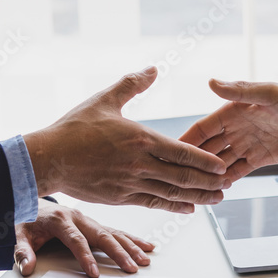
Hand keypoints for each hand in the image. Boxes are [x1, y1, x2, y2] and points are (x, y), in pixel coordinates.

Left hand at [15, 201, 153, 277]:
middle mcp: (78, 218)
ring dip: (131, 247)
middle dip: (118, 253)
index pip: (76, 240)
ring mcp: (89, 220)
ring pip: (114, 233)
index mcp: (60, 220)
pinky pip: (117, 231)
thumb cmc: (28, 219)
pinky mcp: (95, 224)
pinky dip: (132, 239)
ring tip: (144, 260)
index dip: (85, 256)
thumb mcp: (19, 234)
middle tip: (131, 268)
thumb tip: (26, 268)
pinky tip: (147, 246)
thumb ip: (22, 252)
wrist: (31, 200)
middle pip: (102, 236)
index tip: (93, 273)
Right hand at [24, 67, 227, 213]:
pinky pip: (154, 203)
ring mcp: (130, 183)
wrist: (49, 159)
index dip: (205, 161)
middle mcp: (139, 164)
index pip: (181, 152)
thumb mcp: (104, 100)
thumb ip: (132, 84)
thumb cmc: (73, 128)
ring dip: (196, 197)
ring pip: (171, 193)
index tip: (223, 166)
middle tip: (228, 186)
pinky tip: (188, 208)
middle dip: (208, 183)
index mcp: (140, 139)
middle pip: (182, 177)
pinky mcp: (121, 197)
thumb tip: (153, 68)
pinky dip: (173, 206)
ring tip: (216, 199)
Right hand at [180, 79, 277, 183]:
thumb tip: (212, 82)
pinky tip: (215, 190)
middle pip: (207, 149)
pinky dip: (226, 181)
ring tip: (193, 189)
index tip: (169, 153)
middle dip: (193, 163)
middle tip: (177, 178)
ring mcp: (247, 145)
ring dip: (208, 175)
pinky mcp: (260, 159)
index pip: (202, 128)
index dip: (186, 140)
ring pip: (220, 163)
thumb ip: (240, 91)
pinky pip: (238, 172)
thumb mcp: (270, 94)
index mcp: (233, 111)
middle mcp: (236, 128)